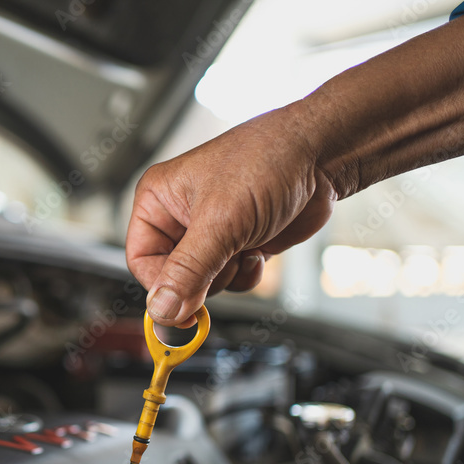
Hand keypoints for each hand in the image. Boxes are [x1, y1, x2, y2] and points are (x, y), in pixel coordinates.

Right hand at [125, 105, 336, 326]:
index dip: (160, 286)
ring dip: (228, 275)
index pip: (142, 260)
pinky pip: (230, 281)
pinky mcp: (238, 245)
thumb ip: (187, 271)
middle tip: (223, 261)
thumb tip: (162, 309)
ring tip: (245, 244)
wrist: (321, 155)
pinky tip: (259, 249)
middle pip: (172, 277)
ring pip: (203, 284)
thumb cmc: (268, 160)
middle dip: (202, 278)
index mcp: (159, 201)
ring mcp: (211, 234)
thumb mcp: (220, 221)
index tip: (180, 308)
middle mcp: (180, 218)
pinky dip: (246, 275)